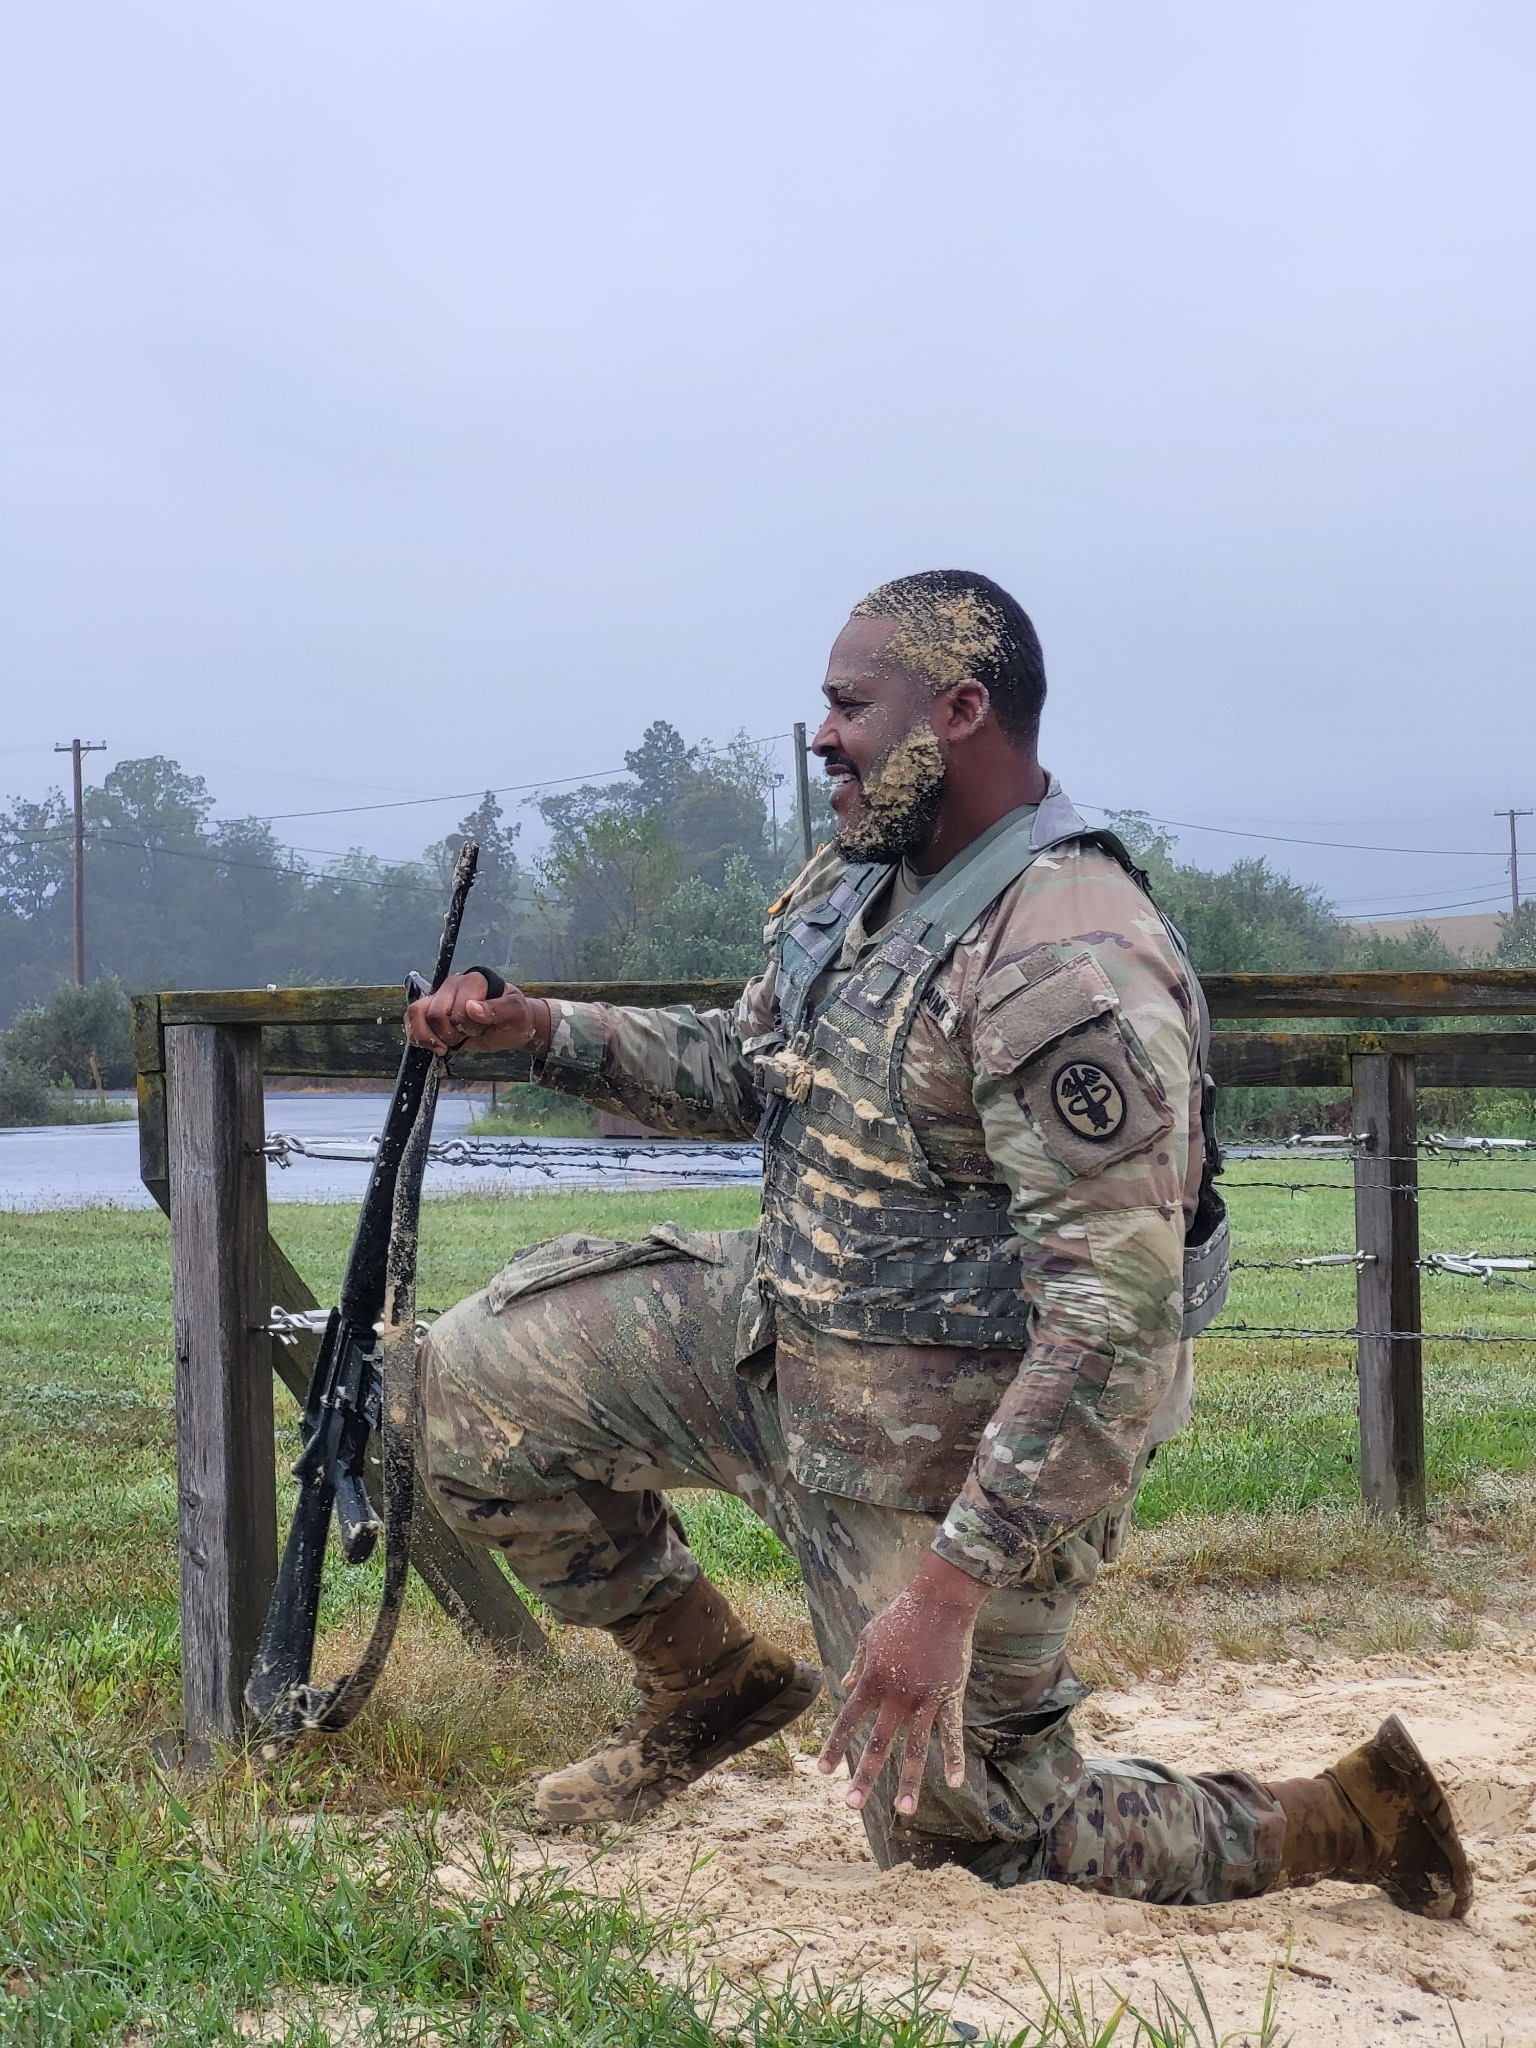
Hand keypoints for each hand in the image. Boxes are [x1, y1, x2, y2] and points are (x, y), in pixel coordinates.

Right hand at [404, 973, 551, 1057]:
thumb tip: (471, 1007)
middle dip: (451, 1034)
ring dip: (430, 1037)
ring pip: (416, 1013)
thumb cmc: (515, 1018)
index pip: (458, 1008)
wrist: (510, 1027)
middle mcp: (453, 985)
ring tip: (447, 1046)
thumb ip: (496, 1010)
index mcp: (474, 981)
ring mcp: (440, 998)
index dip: (467, 1026)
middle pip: (434, 1014)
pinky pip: (412, 1020)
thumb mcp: (515, 1015)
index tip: (482, 1029)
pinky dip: (418, 1037)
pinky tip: (435, 1047)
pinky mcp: (431, 1012)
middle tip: (468, 1036)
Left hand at [817, 1551, 988, 1816]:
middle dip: (864, 1776)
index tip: (823, 1772)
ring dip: (910, 1781)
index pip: (848, 1721)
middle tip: (851, 1805)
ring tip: (904, 1809)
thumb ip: (857, 1664)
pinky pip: (951, 1732)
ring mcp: (924, 1699)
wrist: (940, 1601)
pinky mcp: (950, 1696)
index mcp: (873, 1680)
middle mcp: (896, 1696)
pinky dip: (953, 1757)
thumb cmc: (901, 1615)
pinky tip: (955, 1782)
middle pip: (878, 1743)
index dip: (836, 1747)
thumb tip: (845, 1684)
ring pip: (916, 1748)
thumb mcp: (869, 1636)